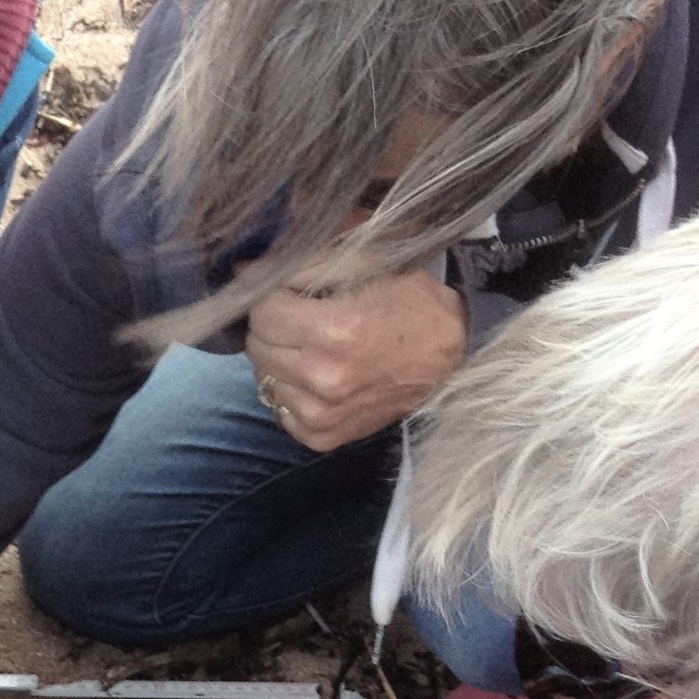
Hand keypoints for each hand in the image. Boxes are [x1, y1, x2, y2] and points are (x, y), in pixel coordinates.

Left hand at [246, 268, 467, 450]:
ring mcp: (321, 413)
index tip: (287, 290)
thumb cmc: (410, 301)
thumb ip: (306, 262)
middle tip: (301, 316)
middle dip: (273, 325)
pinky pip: (280, 409)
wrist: (451, 355)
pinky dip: (291, 391)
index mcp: (335, 331)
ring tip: (313, 347)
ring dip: (281, 358)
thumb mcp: (367, 263)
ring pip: (264, 377)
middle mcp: (324, 378)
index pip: (262, 311)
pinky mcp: (323, 437)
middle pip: (258, 345)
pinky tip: (317, 376)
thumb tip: (246, 269)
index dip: (271, 295)